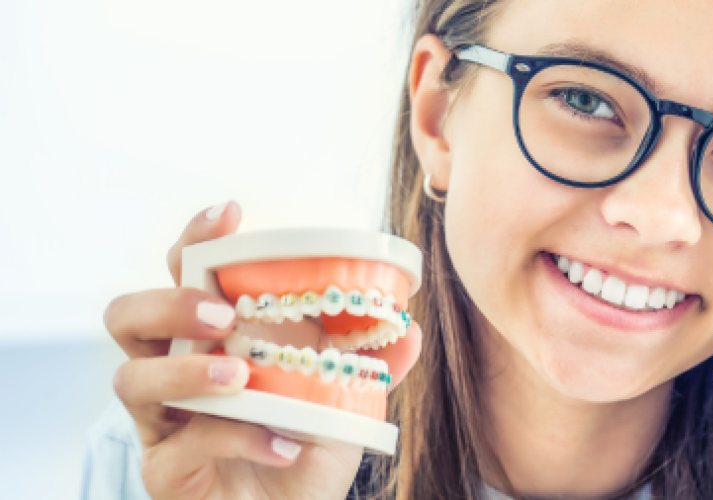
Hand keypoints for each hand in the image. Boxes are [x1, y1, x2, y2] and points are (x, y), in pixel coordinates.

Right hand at [104, 202, 415, 498]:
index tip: (231, 214)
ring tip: (241, 378)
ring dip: (186, 372)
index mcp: (212, 339)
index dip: (196, 239)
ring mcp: (162, 423)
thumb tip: (410, 328)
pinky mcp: (165, 471)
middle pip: (127, 316)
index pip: (183, 274)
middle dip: (169, 303)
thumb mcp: (345, 401)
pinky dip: (237, 439)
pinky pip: (182, 447)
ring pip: (130, 379)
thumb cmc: (305, 449)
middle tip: (224, 315)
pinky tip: (283, 445)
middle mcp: (174, 372)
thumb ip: (371, 363)